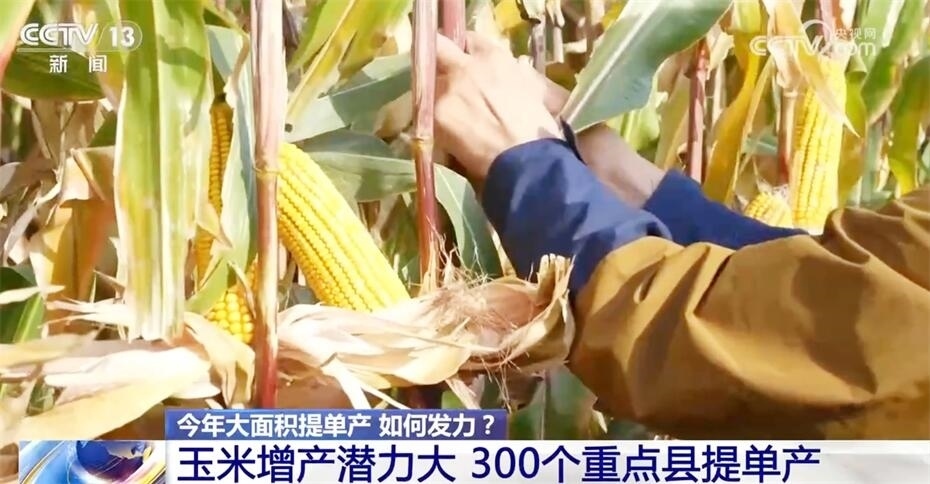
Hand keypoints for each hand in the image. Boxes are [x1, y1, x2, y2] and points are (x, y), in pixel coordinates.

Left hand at [434, 32, 562, 182]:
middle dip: (440, 61)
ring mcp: (447, 90)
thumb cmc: (536, 129)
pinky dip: (435, 124)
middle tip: (446, 80)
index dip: (465, 52)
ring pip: (430, 85)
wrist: (525, 160)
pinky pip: (428, 114)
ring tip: (451, 119)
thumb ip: (509, 75)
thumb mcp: (530, 89)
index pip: (468, 40)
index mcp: (493, 57)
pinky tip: (449, 137)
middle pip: (439, 50)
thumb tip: (499, 77)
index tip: (464, 62)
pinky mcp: (436, 115)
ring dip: (438, 97)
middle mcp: (465, 67)